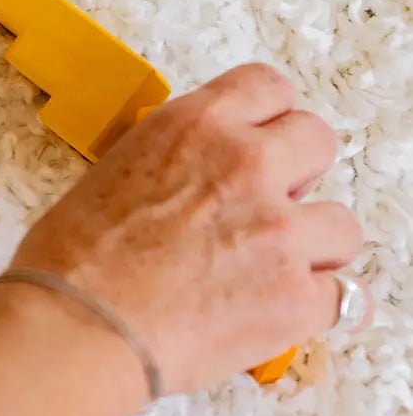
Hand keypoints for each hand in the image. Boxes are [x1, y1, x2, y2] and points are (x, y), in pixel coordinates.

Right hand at [8, 64, 362, 396]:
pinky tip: (269, 314)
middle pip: (318, 141)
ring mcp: (280, 231)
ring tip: (270, 271)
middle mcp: (245, 165)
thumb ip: (174, 164)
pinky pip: (338, 296)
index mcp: (194, 126)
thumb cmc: (73, 262)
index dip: (269, 119)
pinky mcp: (296, 296)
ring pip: (342, 225)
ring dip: (313, 247)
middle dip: (298, 174)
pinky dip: (308, 307)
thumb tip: (196, 185)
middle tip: (267, 206)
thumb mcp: (114, 173)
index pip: (268, 87)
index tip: (263, 141)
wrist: (77, 328)